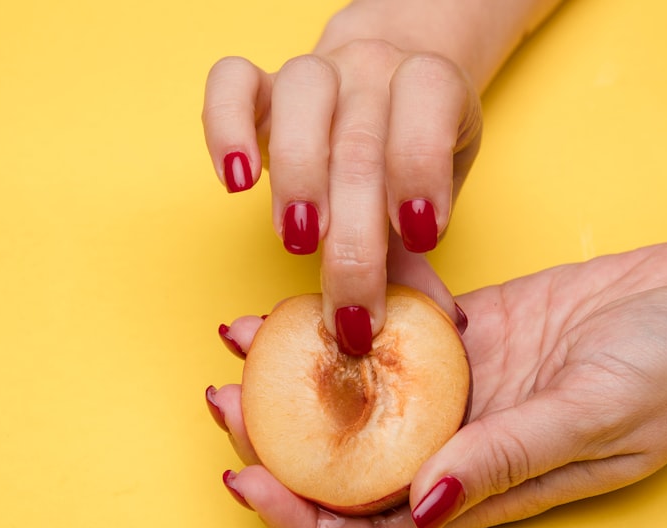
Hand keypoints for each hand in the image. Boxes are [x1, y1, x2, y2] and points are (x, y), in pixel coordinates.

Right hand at [202, 39, 482, 352]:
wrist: (384, 90)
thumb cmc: (405, 161)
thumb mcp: (428, 198)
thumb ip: (420, 256)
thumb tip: (440, 321)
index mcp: (430, 85)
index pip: (430, 100)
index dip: (422, 167)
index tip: (421, 237)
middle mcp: (373, 68)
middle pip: (360, 141)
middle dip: (354, 234)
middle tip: (350, 303)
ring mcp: (317, 72)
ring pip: (301, 95)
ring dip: (300, 176)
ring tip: (299, 241)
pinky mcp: (260, 86)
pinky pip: (230, 81)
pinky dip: (225, 127)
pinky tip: (237, 182)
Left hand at [207, 242, 666, 527]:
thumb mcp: (596, 414)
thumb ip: (510, 457)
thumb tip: (425, 502)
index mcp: (489, 486)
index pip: (379, 527)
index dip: (306, 518)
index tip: (244, 480)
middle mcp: (465, 442)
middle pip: (351, 460)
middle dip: (278, 438)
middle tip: (221, 398)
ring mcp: (466, 386)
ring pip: (363, 391)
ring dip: (302, 368)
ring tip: (243, 335)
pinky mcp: (474, 331)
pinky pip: (400, 326)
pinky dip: (358, 311)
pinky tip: (320, 288)